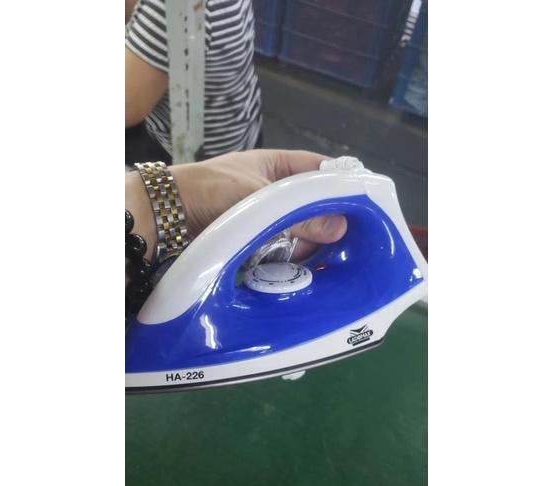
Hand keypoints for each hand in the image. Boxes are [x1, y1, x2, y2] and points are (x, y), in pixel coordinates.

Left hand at [172, 149, 347, 259]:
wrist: (166, 216)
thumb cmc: (208, 190)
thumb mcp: (256, 196)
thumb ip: (298, 213)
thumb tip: (340, 227)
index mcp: (277, 167)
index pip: (319, 171)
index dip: (342, 185)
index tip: (366, 204)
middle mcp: (275, 194)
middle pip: (314, 207)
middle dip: (331, 223)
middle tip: (355, 241)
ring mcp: (266, 220)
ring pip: (301, 232)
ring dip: (315, 246)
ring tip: (336, 261)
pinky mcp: (257, 244)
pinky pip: (284, 251)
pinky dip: (296, 261)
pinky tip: (310, 271)